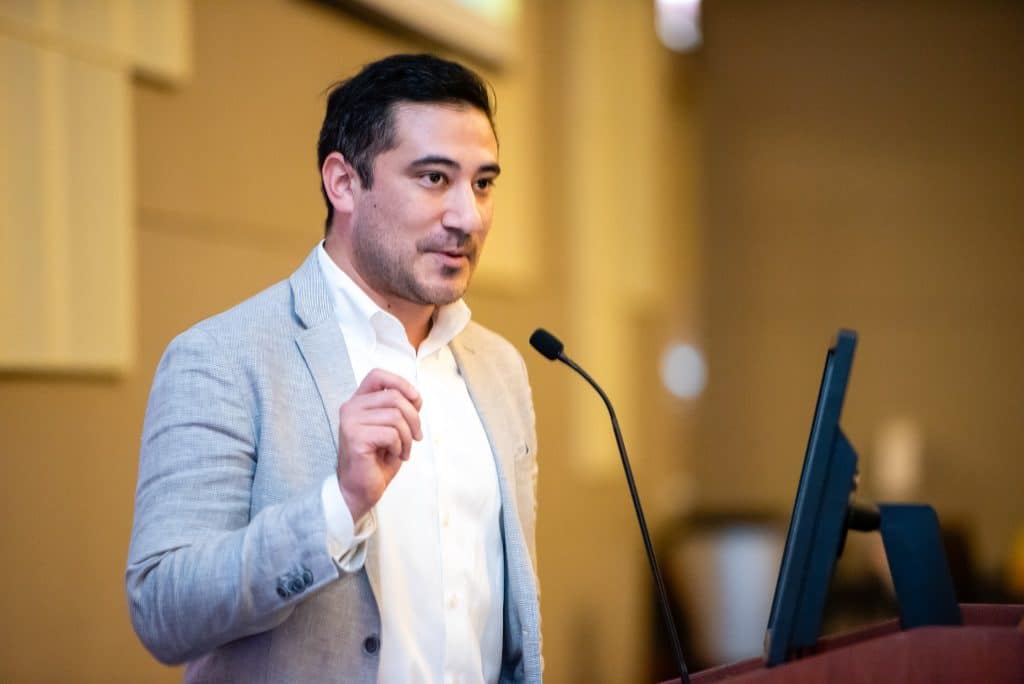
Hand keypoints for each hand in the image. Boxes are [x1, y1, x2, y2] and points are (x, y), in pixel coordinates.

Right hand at [336, 368, 422, 520]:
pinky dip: (400, 447)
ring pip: (396, 416)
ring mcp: (350, 422)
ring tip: (403, 451)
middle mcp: (350, 407)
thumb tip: (416, 397)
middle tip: (415, 438)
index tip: (416, 401)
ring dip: (408, 437)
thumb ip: (401, 409)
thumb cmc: (377, 460)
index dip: (401, 383)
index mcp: (358, 402)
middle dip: (414, 419)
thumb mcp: (394, 428)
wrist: (360, 490)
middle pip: (395, 397)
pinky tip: (393, 456)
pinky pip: (391, 434)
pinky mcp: (356, 438)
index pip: (377, 375)